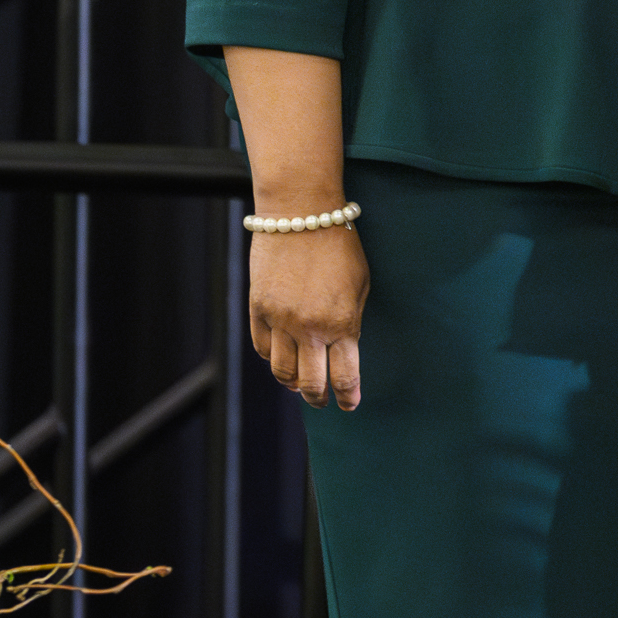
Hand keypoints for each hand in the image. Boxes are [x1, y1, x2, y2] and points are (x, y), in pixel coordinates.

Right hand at [247, 222, 368, 410]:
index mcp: (342, 322)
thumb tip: (343, 349)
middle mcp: (309, 328)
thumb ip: (351, 320)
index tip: (350, 404)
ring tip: (300, 385)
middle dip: (319, 397)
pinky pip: (262, 347)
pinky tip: (281, 358)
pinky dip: (272, 358)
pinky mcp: (257, 309)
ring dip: (292, 383)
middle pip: (310, 382)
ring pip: (281, 371)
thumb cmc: (340, 245)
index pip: (344, 374)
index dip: (348, 395)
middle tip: (323, 401)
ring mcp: (279, 320)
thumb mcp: (360, 284)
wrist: (300, 214)